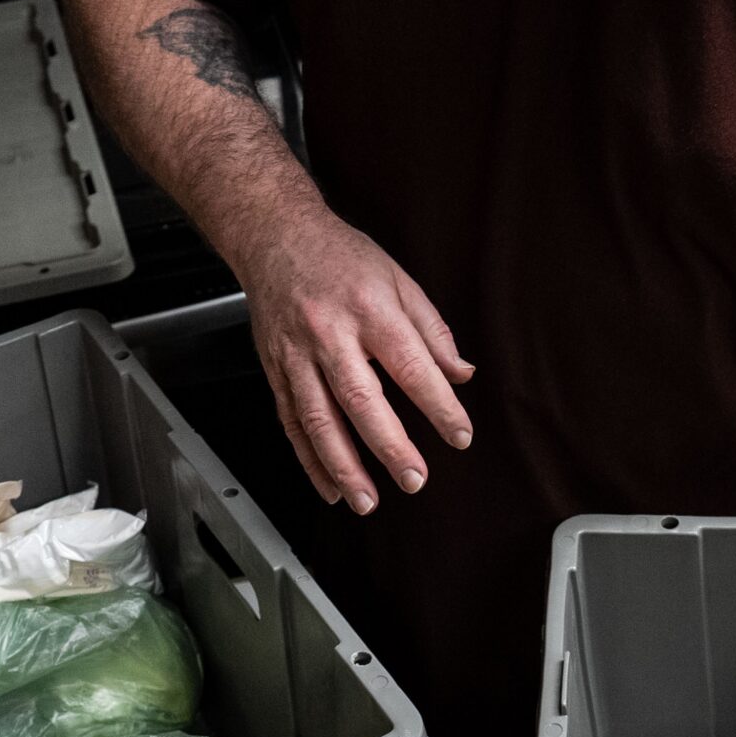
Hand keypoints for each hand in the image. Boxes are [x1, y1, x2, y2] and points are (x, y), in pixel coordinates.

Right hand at [229, 206, 473, 513]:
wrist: (274, 235)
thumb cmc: (340, 256)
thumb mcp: (398, 279)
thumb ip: (432, 332)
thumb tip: (461, 375)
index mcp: (370, 309)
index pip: (411, 366)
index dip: (439, 406)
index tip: (460, 436)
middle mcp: (330, 334)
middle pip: (361, 399)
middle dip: (389, 447)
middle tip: (414, 480)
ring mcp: (297, 355)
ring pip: (319, 420)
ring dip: (343, 467)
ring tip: (367, 501)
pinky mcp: (274, 369)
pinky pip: (292, 423)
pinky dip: (310, 460)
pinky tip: (330, 487)